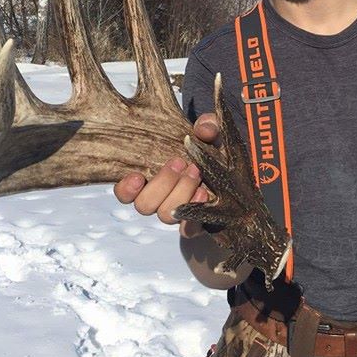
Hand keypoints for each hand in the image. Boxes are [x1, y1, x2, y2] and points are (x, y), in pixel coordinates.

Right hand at [113, 112, 220, 237]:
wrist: (232, 170)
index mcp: (150, 176)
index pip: (125, 192)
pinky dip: (192, 217)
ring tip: (196, 173)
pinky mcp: (195, 223)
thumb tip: (204, 129)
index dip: (126, 189)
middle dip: (162, 183)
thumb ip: (208, 125)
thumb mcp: (210, 132)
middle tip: (180, 162)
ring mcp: (176, 212)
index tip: (138, 176)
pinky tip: (203, 195)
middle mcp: (159, 198)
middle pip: (144, 205)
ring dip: (180, 194)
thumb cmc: (211, 148)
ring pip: (165, 215)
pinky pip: (187, 230)